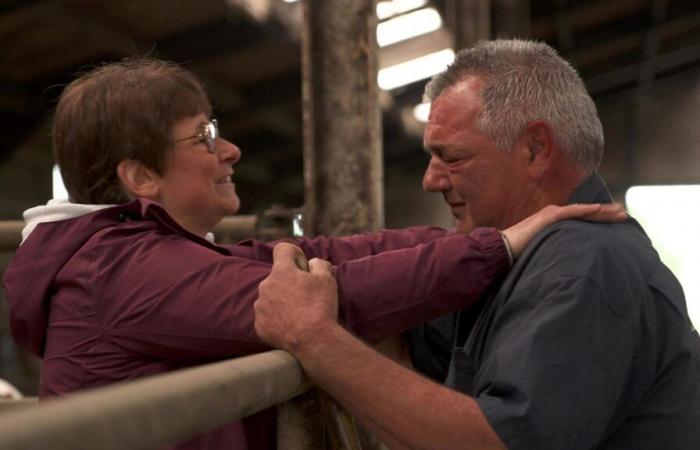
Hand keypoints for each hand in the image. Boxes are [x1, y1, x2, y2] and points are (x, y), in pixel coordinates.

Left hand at [254, 242, 338, 352]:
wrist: (312, 340)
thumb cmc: (320, 306)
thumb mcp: (327, 279)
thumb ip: (319, 264)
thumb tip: (312, 263)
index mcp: (282, 271)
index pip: (282, 249)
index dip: (295, 254)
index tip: (304, 267)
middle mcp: (265, 285)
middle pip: (277, 276)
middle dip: (289, 282)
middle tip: (305, 295)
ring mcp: (260, 306)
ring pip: (270, 297)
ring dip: (281, 300)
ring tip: (298, 313)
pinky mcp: (259, 325)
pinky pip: (267, 316)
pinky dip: (276, 318)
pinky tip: (291, 325)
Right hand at [503, 203, 626, 257]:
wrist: (503, 248)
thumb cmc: (518, 253)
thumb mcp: (542, 250)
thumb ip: (555, 251)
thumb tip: (567, 264)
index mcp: (554, 223)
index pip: (581, 219)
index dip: (599, 218)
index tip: (615, 221)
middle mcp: (555, 215)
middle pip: (586, 213)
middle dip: (607, 213)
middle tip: (625, 214)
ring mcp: (552, 215)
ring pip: (583, 211)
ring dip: (603, 211)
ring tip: (620, 212)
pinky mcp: (549, 218)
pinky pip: (572, 212)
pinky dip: (587, 210)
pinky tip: (601, 210)